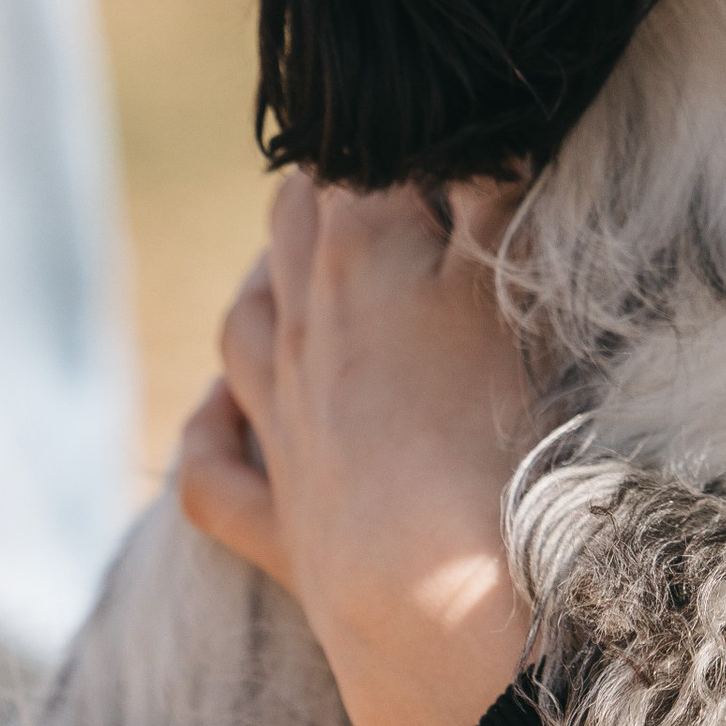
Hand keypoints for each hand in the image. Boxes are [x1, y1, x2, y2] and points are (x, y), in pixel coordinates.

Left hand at [177, 172, 533, 725]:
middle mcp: (301, 331)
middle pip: (289, 226)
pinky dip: (212, 432)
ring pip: (244, 329)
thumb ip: (495, 188)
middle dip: (324, 188)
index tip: (425, 122)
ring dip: (265, 284)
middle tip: (374, 170)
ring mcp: (281, 429)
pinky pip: (213, 473)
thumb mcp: (513, 282)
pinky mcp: (280, 525)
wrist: (445, 603)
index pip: (354, 156)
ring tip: (294, 260)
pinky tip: (218, 409)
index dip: (386, 132)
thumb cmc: (495, 425)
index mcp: (357, 256)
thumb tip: (478, 124)